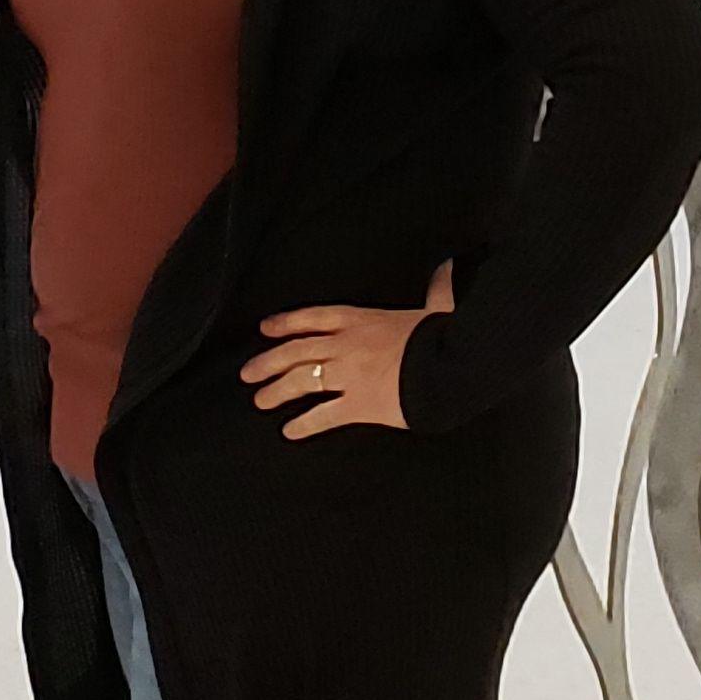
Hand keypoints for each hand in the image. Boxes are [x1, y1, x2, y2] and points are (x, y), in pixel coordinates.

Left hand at [245, 263, 453, 443]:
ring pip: (302, 380)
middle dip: (268, 361)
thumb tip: (446, 269)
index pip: (313, 317)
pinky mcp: (359, 405)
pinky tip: (290, 431)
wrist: (452, 367)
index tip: (266, 328)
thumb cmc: (444, 338)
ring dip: (277, 391)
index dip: (286, 322)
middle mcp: (348, 345)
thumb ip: (436, 290)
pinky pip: (323, 416)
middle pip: (297, 350)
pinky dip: (304, 424)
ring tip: (261, 400)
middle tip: (248, 373)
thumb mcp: (437, 308)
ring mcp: (350, 375)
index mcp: (362, 319)